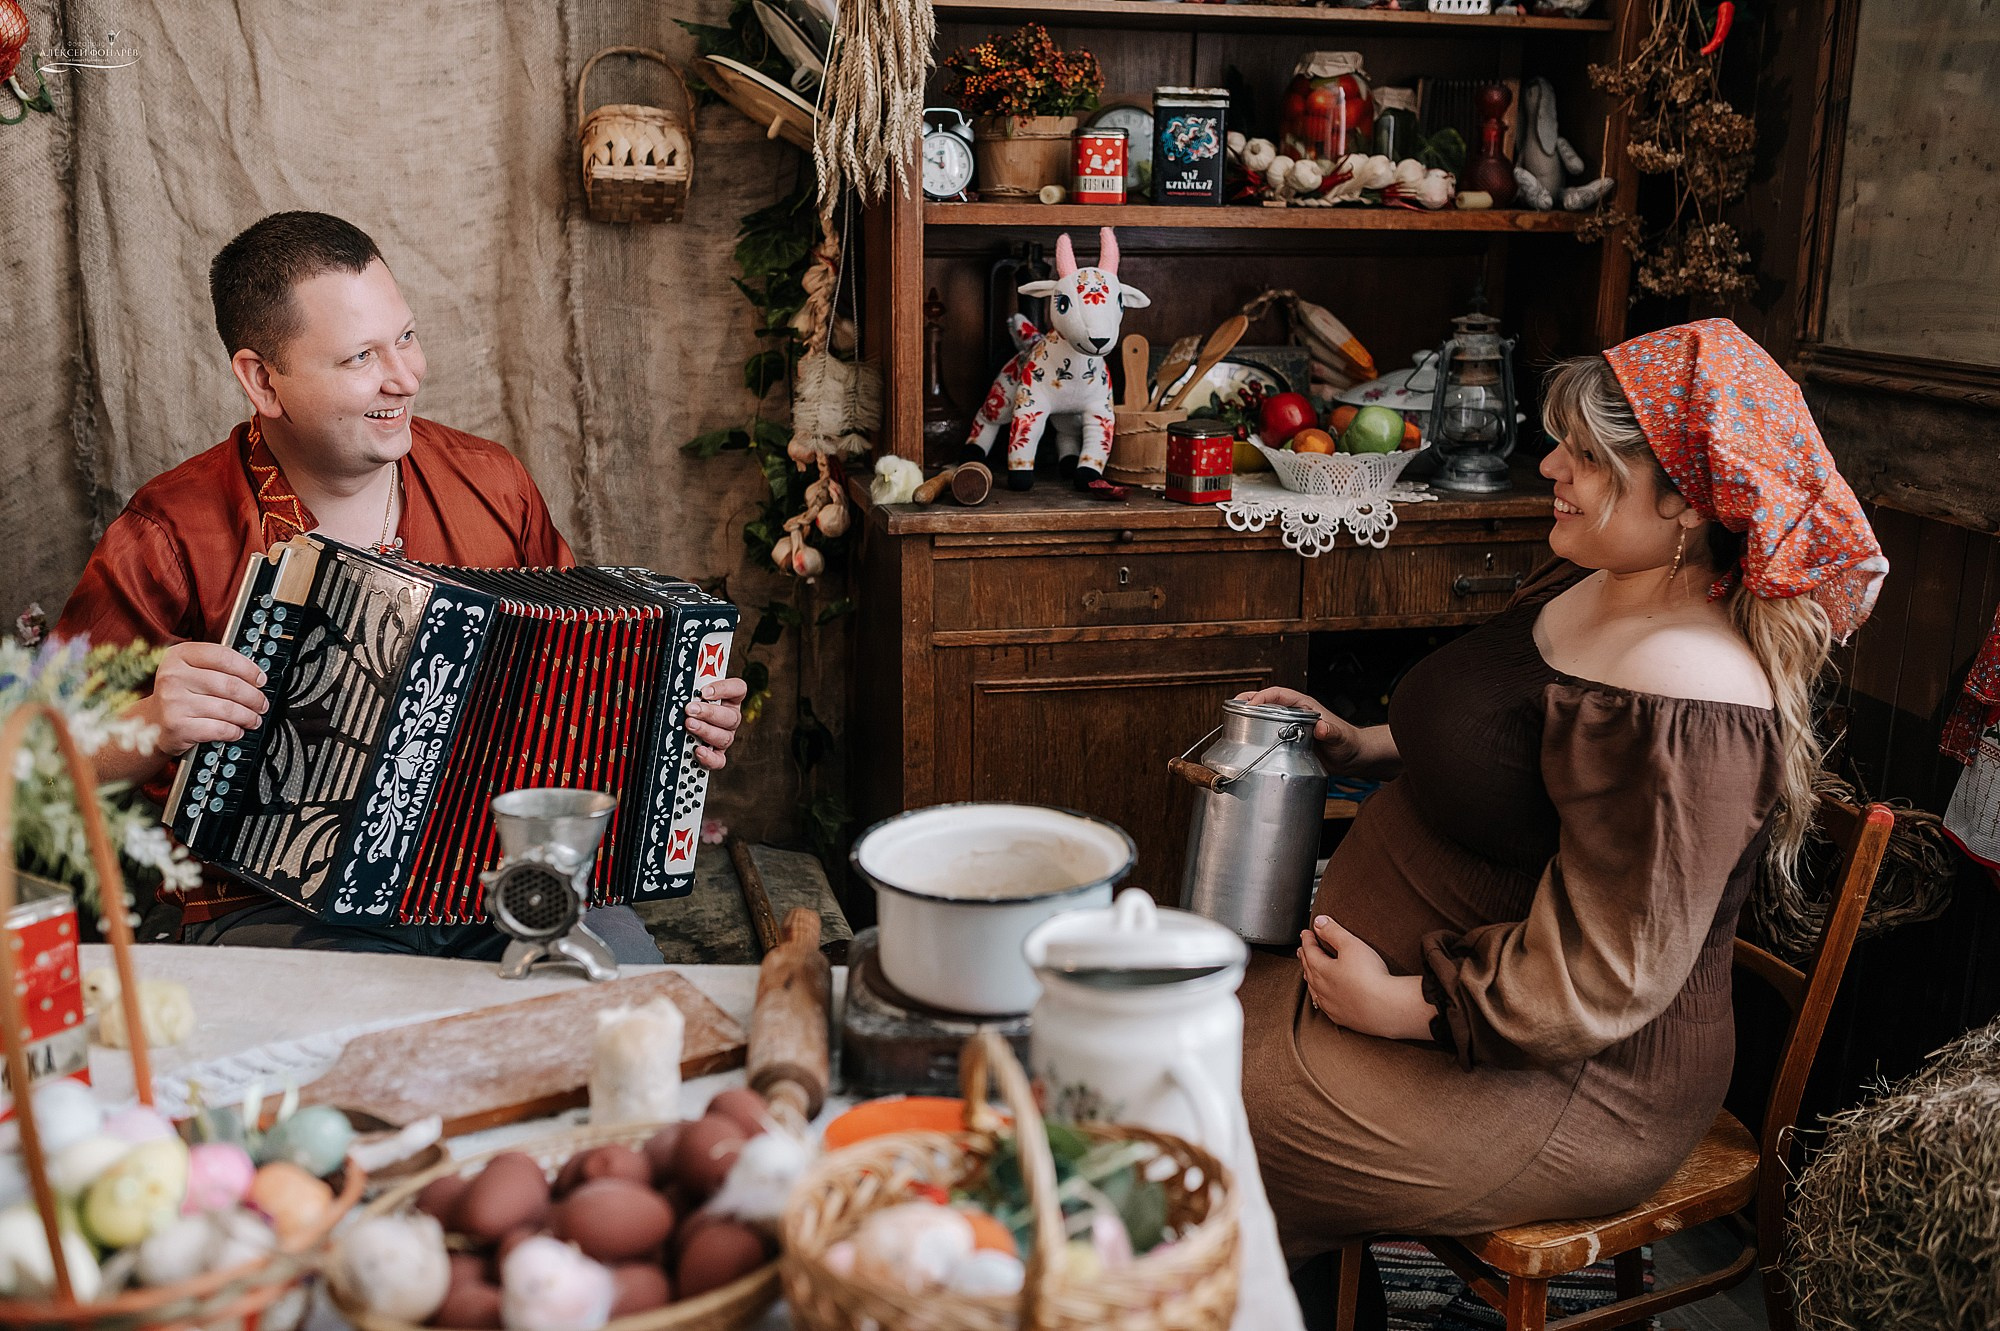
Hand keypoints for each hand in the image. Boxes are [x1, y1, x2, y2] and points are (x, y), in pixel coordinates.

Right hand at [136, 642, 268, 757]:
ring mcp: (173, 702)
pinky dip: (234, 731)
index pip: (223, 656)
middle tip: (261, 703)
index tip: (260, 679)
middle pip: (230, 685)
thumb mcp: (191, 671)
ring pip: (228, 708)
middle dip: (253, 697)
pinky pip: (219, 728)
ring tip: (254, 719)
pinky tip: (238, 730)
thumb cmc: (180, 695)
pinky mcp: (178, 726)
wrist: (152, 723)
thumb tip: (256, 676)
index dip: (249, 669)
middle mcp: (173, 676)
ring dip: (248, 716)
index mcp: (179, 655)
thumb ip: (218, 667)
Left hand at [687, 676, 747, 770]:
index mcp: (729, 698)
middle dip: (709, 713)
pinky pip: (719, 760)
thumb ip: (690, 686)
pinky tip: (698, 751)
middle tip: (690, 710)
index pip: (738, 689)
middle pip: (730, 716)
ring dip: (706, 731)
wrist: (676, 729)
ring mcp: (725, 737)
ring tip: (689, 725)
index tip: (705, 691)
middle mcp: (730, 718)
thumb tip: (681, 682)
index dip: (724, 689)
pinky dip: (710, 757)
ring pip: (725, 737)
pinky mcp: (716, 754)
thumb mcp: (688, 692)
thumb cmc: (685, 704)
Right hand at [1235, 687, 1367, 771]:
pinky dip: (1257, 734)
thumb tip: (1321, 727)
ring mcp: (1290, 726)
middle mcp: (1295, 713)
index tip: (1250, 706)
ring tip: (1232, 721)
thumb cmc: (1350, 743)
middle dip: (1248, 702)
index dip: (1262, 697)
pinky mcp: (1288, 741)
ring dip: (1249, 717)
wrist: (1354, 758)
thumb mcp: (1341, 737)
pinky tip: (1247, 742)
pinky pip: (1269, 733)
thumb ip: (1331, 732)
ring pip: (1265, 717)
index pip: (1278, 694)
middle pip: (1266, 702)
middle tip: (1231, 708)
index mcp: (1304, 705)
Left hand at [1298, 914, 1435, 1040]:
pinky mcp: (1342, 1017)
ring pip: (1314, 989)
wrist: (1386, 1008)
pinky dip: (1320, 997)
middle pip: (1309, 969)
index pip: (1310, 951)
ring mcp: (1331, 1005)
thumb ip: (1333, 932)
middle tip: (1303, 950)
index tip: (1306, 933)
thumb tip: (1318, 922)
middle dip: (1305, 957)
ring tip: (1309, 971)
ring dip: (1311, 977)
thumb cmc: (1370, 976)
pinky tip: (1324, 998)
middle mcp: (1322, 989)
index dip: (1308, 940)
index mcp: (1321, 969)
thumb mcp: (1351, 945)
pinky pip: (1325, 1005)